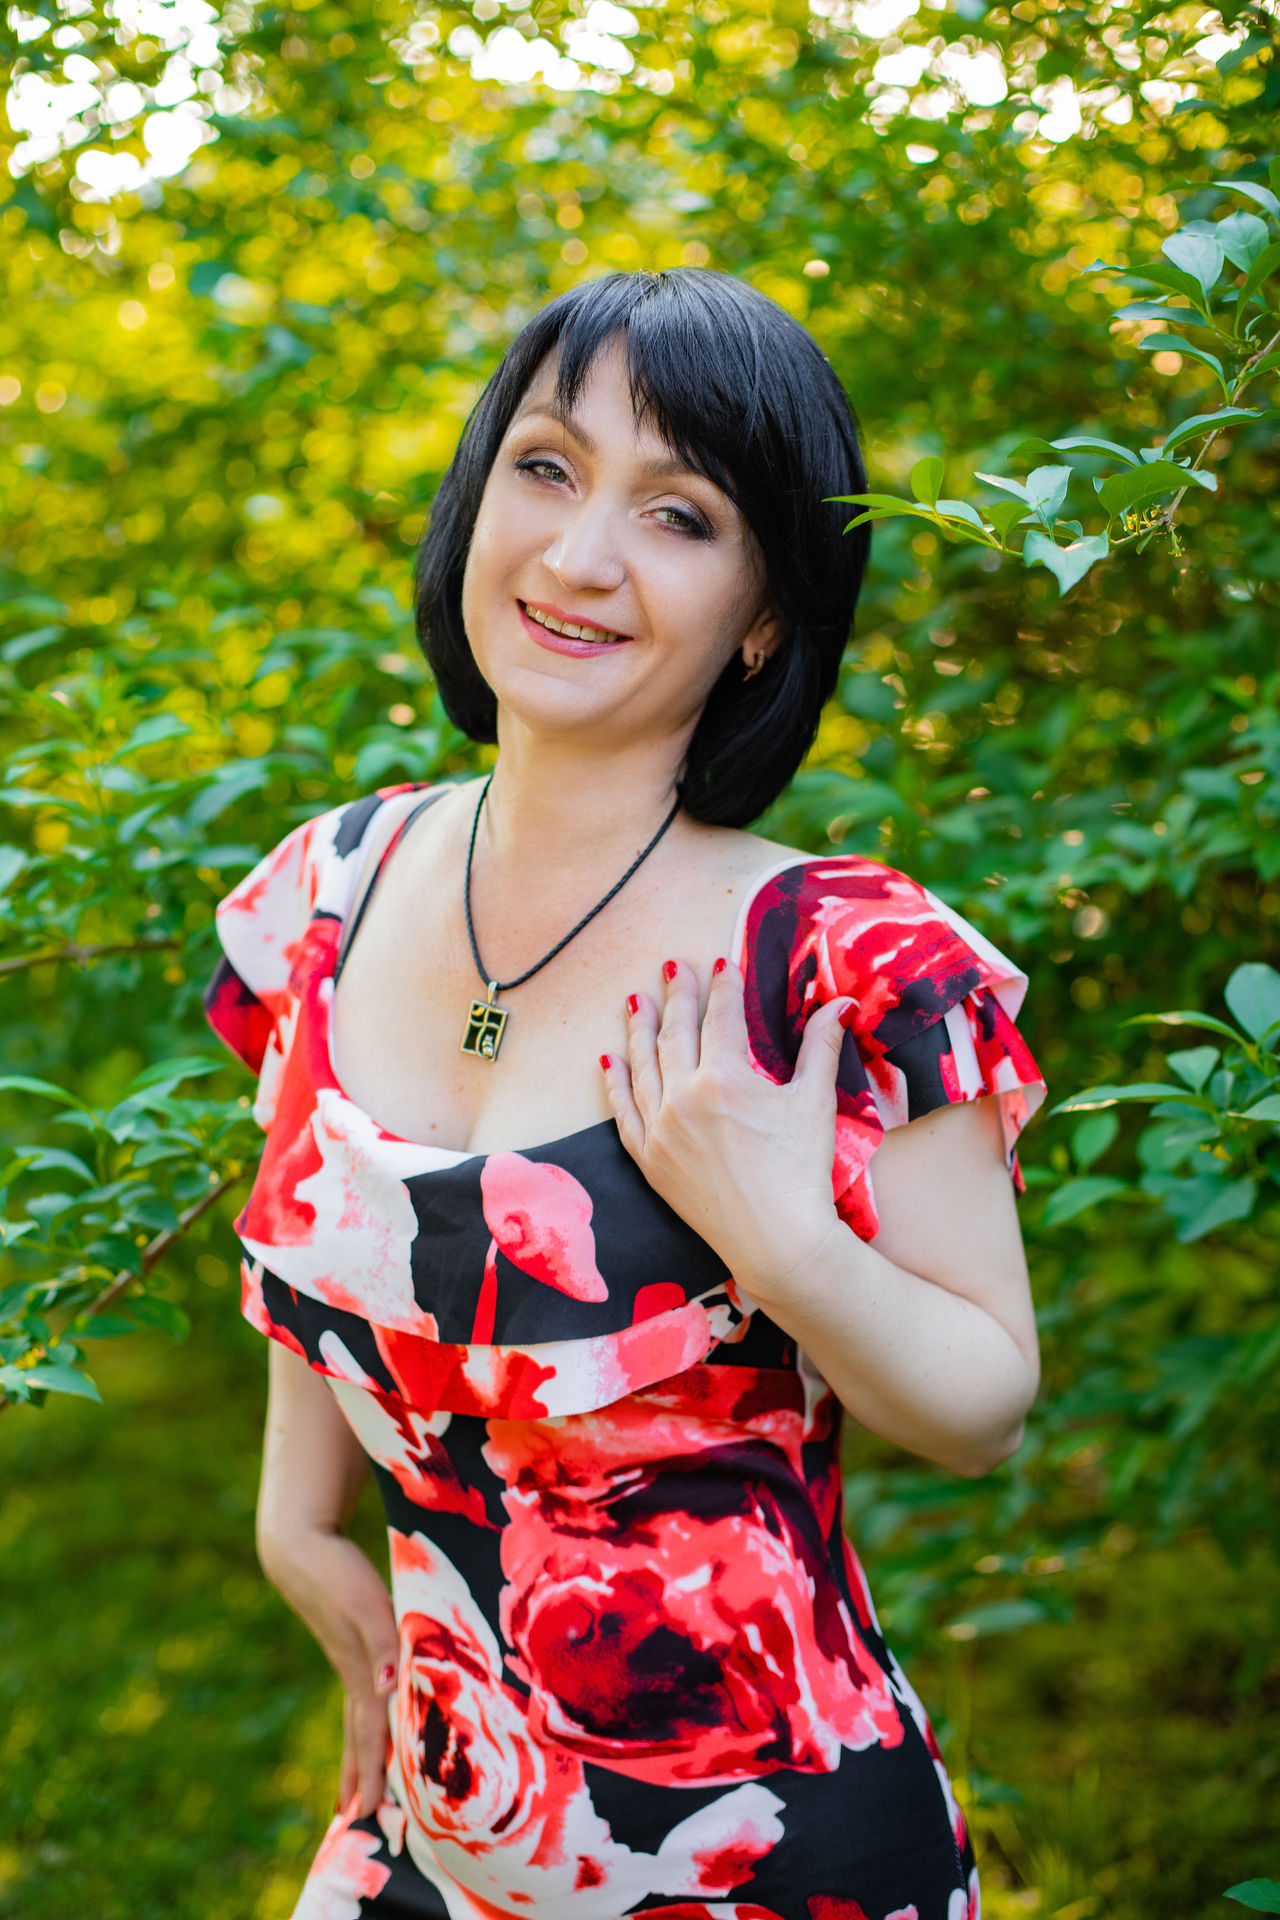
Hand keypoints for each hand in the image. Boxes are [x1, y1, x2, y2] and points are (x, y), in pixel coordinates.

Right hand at [259, 1524, 399, 1818]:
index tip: (370, 1816)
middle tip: (361, 1821)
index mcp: (360, 1669)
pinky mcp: (346, 1641)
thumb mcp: (366, 1604)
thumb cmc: (339, 1572)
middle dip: (362, 1778)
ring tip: (354, 1789)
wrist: (301, 1546)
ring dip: (359, 1754)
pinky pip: (358, 1692)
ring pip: (356, 1716)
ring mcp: (346, 1657)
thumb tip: (384, 1689)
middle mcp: (353, 1671)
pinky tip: (367, 1716)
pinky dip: (363, 1716)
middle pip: (359, 1734)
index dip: (373, 1773)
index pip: (371, 1732)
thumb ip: (380, 1642)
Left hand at [601, 957, 850, 1296]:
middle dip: (677, 995)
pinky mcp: (649, 1159)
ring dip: (640, 1029)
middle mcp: (682, 1097)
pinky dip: (615, 1083)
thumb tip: (839, 1004)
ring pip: (643, 1066)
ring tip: (639, 1001)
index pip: (720, 1018)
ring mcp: (660, 1129)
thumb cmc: (801, 1173)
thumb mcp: (815, 1102)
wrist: (777, 1241)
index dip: (723, 987)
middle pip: (675, 1033)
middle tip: (674, 968)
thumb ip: (821, 1048)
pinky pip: (624, 1111)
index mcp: (724, 1078)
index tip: (722, 965)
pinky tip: (610, 1060)